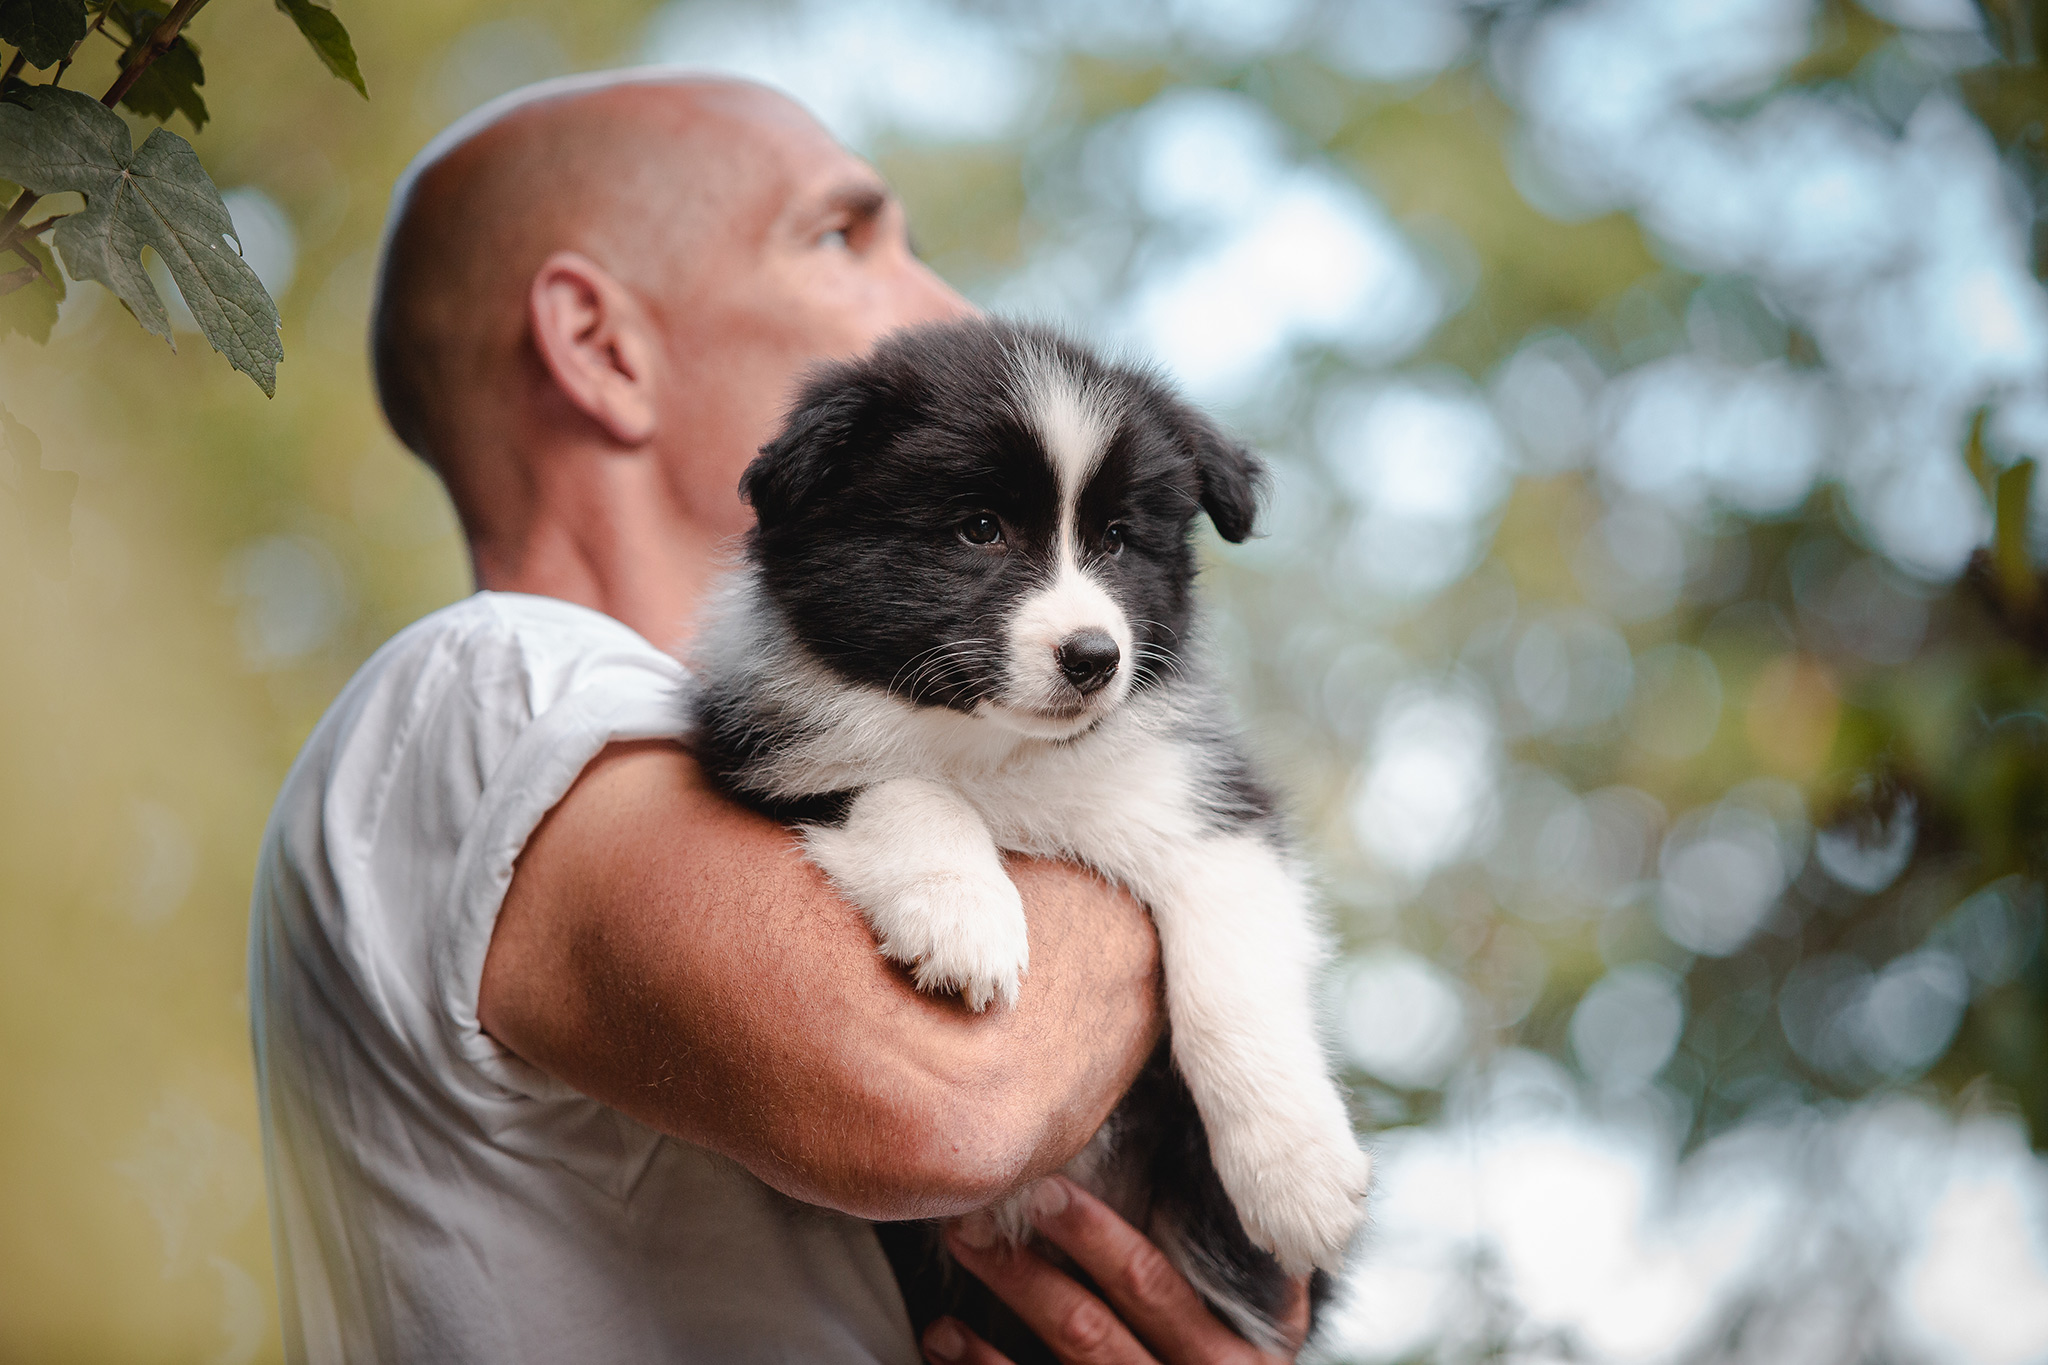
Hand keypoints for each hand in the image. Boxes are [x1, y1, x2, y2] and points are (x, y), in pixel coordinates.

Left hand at [923, 1176, 1309, 1364]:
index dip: (1096, 1237)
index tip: (1045, 1188)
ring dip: (1002, 1313)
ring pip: (1062, 1361)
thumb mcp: (1270, 1330)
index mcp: (1238, 1356)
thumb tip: (1204, 1175)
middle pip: (1091, 1328)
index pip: (1153, 1286)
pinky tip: (943, 1336)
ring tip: (958, 1261)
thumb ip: (1251, 1271)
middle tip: (975, 1217)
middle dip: (1027, 1269)